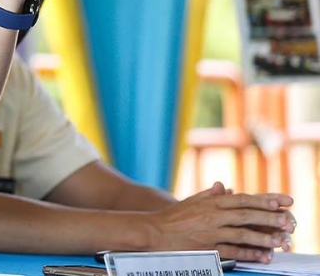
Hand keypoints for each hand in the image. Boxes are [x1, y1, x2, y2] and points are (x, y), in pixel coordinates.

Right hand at [147, 182, 294, 262]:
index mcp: (210, 202)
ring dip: (263, 238)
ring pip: (242, 234)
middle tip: (288, 221)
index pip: (241, 199)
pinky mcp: (207, 247)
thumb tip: (224, 187)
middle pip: (245, 215)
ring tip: (281, 241)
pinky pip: (232, 251)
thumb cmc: (173, 217)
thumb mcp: (192, 201)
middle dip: (269, 218)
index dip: (263, 200)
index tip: (281, 202)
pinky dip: (248, 253)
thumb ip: (210, 195)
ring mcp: (210, 232)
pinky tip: (261, 255)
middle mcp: (212, 215)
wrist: (154, 231)